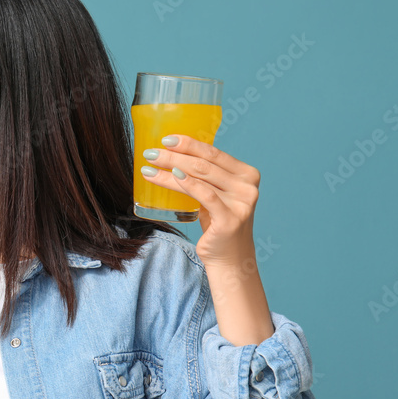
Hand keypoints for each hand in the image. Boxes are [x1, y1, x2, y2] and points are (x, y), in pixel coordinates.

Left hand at [141, 134, 260, 265]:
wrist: (230, 259)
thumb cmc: (218, 225)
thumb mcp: (216, 196)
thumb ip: (207, 178)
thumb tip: (174, 156)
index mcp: (247, 174)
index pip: (213, 152)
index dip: (189, 143)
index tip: (166, 139)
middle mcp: (248, 186)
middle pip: (204, 163)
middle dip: (174, 155)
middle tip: (151, 152)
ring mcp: (242, 202)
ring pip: (200, 176)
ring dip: (171, 168)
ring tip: (149, 166)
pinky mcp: (230, 218)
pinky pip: (205, 195)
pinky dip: (186, 183)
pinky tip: (171, 176)